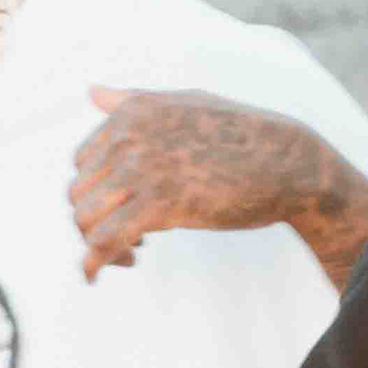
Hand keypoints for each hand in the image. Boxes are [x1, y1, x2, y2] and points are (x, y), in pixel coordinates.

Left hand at [70, 87, 367, 291]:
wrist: (288, 163)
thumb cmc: (243, 135)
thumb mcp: (185, 103)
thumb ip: (133, 101)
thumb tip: (92, 91)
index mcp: (133, 112)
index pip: (82, 161)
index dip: (96, 191)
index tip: (123, 209)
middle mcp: (130, 137)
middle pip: (79, 192)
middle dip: (94, 221)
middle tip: (128, 239)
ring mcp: (143, 170)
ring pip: (85, 218)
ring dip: (96, 244)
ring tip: (129, 255)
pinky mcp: (160, 205)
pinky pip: (104, 241)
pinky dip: (93, 263)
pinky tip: (96, 275)